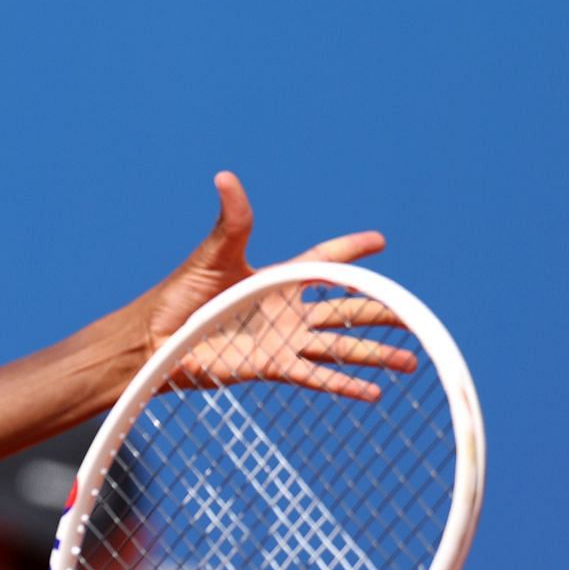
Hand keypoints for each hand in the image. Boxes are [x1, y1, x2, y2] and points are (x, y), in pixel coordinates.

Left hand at [142, 172, 411, 399]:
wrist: (153, 341)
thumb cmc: (177, 296)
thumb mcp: (212, 255)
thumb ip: (231, 220)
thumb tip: (225, 177)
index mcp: (277, 279)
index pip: (324, 261)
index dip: (350, 250)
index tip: (379, 241)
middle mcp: (286, 310)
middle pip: (346, 310)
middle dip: (382, 313)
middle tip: (415, 318)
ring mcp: (281, 340)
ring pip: (339, 346)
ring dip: (374, 354)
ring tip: (410, 361)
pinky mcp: (270, 367)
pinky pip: (314, 375)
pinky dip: (343, 384)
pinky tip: (373, 392)